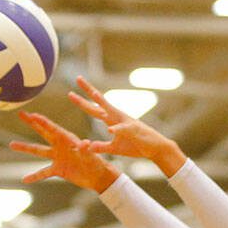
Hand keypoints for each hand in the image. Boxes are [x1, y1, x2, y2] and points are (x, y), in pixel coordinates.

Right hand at [9, 111, 118, 192]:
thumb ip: (86, 150)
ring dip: (25, 147)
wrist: (98, 176)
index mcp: (68, 139)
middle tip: (20, 114)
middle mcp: (60, 146)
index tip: (31, 114)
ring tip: (11, 144)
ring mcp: (57, 157)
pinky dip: (34, 176)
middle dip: (31, 123)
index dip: (41, 121)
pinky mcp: (58, 169)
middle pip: (43, 132)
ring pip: (38, 151)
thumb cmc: (97, 163)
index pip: (52, 128)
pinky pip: (43, 172)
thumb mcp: (91, 156)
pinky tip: (24, 179)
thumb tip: (85, 143)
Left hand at [68, 76, 185, 175]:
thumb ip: (101, 147)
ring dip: (104, 103)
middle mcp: (117, 117)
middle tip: (78, 78)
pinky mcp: (134, 131)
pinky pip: (124, 130)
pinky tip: (111, 129)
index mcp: (112, 120)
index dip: (83, 101)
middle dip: (89, 91)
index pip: (94, 108)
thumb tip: (88, 146)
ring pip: (112, 111)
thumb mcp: (114, 149)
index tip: (71, 93)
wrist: (156, 148)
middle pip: (100, 103)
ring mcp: (126, 122)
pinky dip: (118, 129)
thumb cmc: (135, 145)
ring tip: (94, 94)